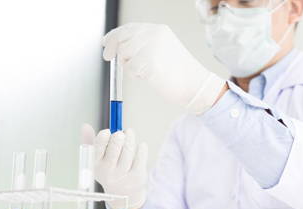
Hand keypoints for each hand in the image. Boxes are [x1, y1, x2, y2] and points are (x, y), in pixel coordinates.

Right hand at [94, 128, 147, 208]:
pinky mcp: (137, 176)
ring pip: (129, 152)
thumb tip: (85, 126)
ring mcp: (124, 175)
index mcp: (97, 166)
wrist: (123, 194)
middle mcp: (109, 172)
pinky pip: (141, 157)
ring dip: (130, 139)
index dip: (103, 139)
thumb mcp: (97, 160)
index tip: (107, 131)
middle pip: (114, 151)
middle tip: (121, 133)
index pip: (97, 150)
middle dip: (118, 138)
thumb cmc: (109, 171)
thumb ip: (90, 142)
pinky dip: (141, 148)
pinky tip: (140, 145)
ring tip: (130, 133)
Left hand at [102, 23, 226, 113]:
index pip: (129, 28)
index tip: (105, 42)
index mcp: (158, 30)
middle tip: (108, 57)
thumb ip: (142, 46)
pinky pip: (130, 69)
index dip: (114, 35)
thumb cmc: (181, 74)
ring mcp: (150, 47)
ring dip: (128, 66)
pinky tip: (149, 77)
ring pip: (123, 54)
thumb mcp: (162, 51)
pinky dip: (135, 75)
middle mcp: (153, 35)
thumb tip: (118, 49)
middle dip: (112, 48)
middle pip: (121, 38)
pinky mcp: (148, 62)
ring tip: (146, 72)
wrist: (196, 86)